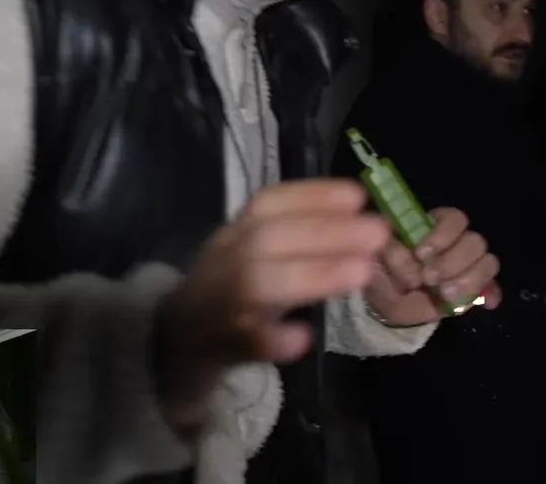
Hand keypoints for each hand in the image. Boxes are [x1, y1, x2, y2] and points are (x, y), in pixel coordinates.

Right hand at [154, 180, 387, 433]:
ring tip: (363, 272)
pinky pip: (243, 343)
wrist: (166, 350)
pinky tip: (304, 337)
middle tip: (379, 233)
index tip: (357, 195)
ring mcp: (215, 306)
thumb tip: (363, 226)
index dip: (312, 196)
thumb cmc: (225, 297)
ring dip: (314, 274)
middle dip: (326, 232)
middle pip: (266, 239)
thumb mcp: (251, 258)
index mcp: (232, 236)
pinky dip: (274, 339)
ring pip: (256, 284)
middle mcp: (221, 262)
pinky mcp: (214, 350)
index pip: (267, 204)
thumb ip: (298, 242)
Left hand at [364, 207, 501, 326]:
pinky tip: (485, 304)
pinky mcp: (475, 289)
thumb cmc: (386, 272)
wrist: (391, 302)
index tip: (420, 254)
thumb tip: (412, 264)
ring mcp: (469, 266)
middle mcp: (458, 243)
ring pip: (488, 262)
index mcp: (436, 227)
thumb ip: (393, 256)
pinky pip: (493, 288)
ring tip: (444, 294)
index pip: (454, 219)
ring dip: (468, 279)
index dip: (442, 235)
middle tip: (429, 279)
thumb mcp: (380, 261)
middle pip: (475, 242)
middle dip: (453, 262)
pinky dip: (490, 295)